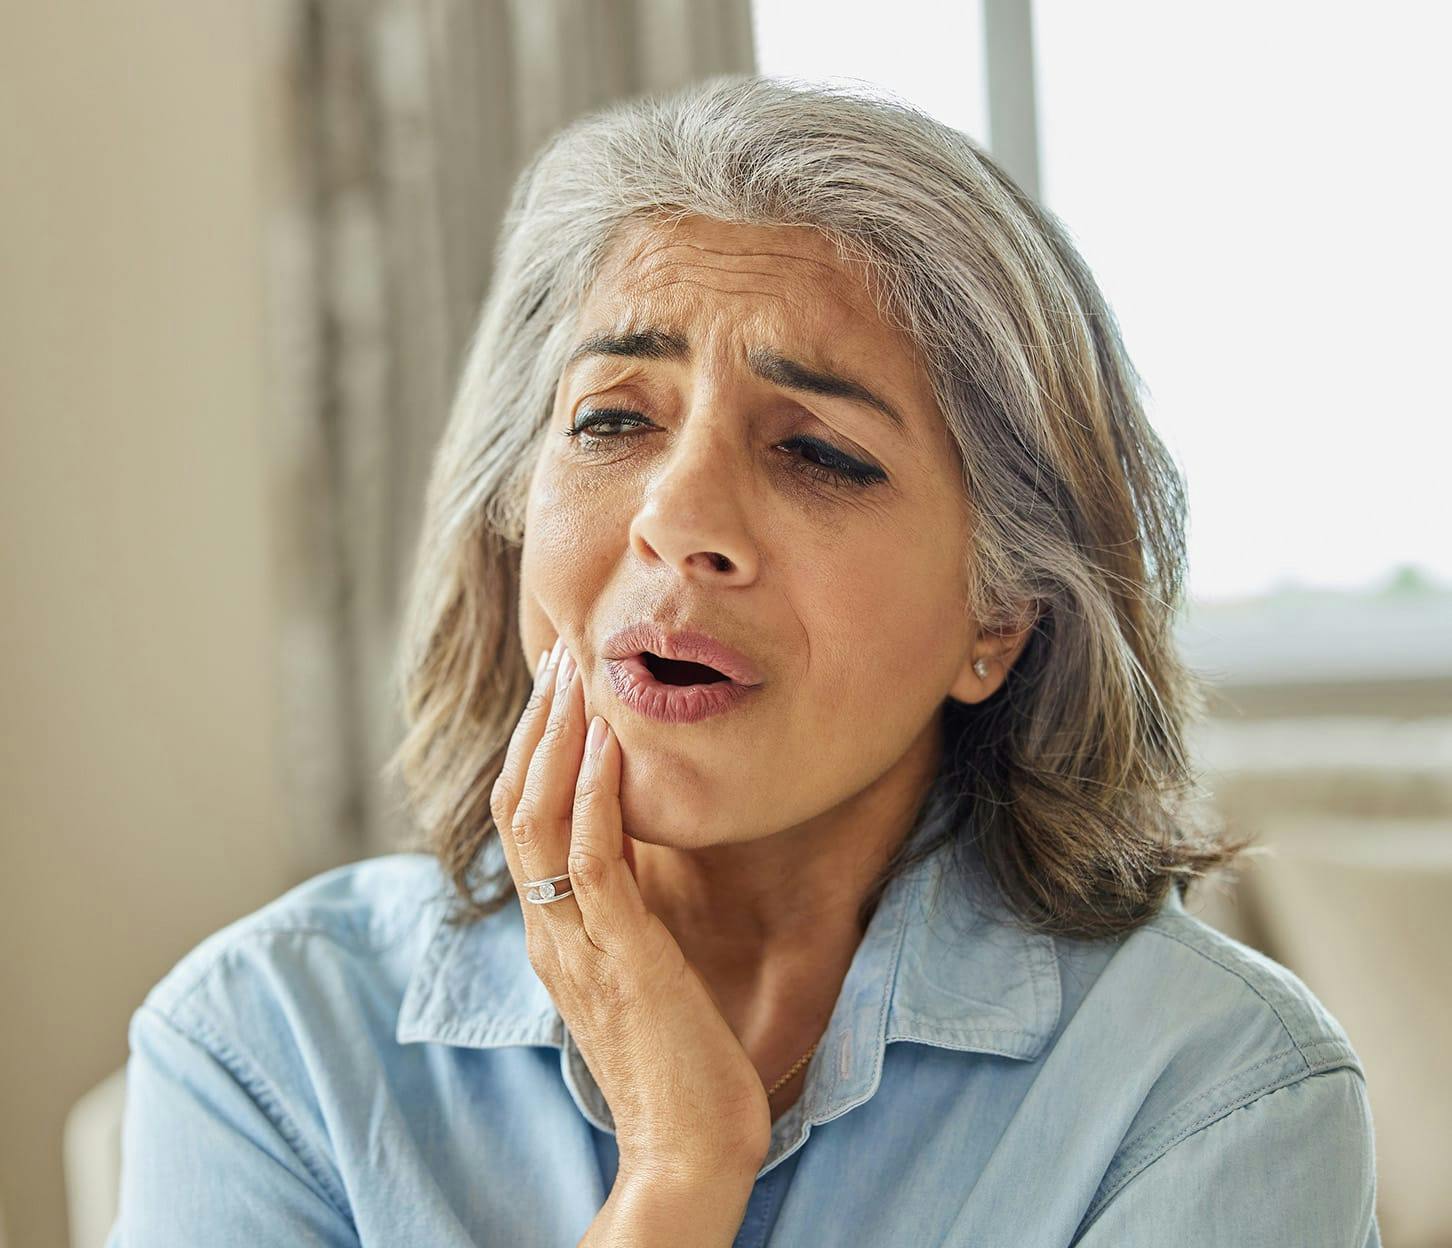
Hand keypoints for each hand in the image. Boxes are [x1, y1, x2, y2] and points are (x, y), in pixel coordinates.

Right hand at [490, 637, 772, 1184]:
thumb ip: (622, 917)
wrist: (687, 1149)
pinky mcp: (620, 954)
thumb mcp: (638, 971)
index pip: (522, 822)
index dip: (533, 748)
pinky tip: (608, 745)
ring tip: (577, 674)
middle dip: (538, 724)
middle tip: (561, 655)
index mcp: (552, 933)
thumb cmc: (678, 1061)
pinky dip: (594, 794)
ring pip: (540, 819)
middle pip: (516, 804)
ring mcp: (577, 942)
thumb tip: (634, 856)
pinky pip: (593, 859)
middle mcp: (550, 931)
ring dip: (558, 740)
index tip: (558, 687)